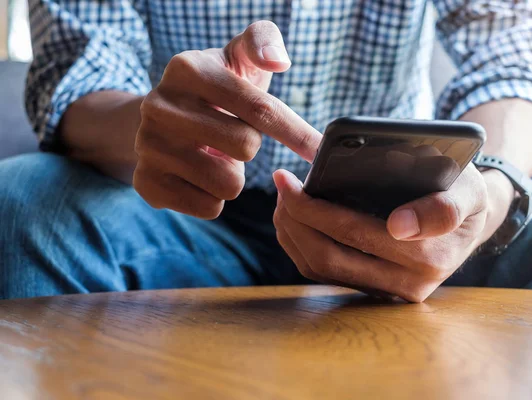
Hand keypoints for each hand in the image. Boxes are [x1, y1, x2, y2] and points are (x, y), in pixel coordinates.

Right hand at [133, 21, 320, 218]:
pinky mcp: (145, 182)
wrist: (163, 119)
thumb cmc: (217, 88)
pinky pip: (209, 208)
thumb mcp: (238, 57)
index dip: (296, 133)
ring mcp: (147, 145)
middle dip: (249, 147)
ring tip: (213, 156)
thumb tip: (278, 60)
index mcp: (188, 68)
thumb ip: (263, 41)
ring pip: (228, 184)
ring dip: (232, 176)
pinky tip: (198, 176)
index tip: (319, 151)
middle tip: (231, 136)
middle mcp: (159, 105)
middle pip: (246, 147)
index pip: (260, 109)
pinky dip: (214, 197)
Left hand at [273, 165, 488, 301]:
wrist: (466, 225)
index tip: (295, 190)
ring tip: (283, 198)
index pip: (364, 235)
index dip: (322, 214)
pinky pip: (323, 273)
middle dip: (297, 216)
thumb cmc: (461, 196)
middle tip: (282, 182)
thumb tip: (398, 226)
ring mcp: (387, 291)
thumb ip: (444, 208)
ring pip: (322, 267)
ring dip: (292, 232)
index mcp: (432, 255)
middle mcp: (409, 282)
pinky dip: (298, 245)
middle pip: (332, 254)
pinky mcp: (370, 289)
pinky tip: (292, 219)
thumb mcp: (469, 191)